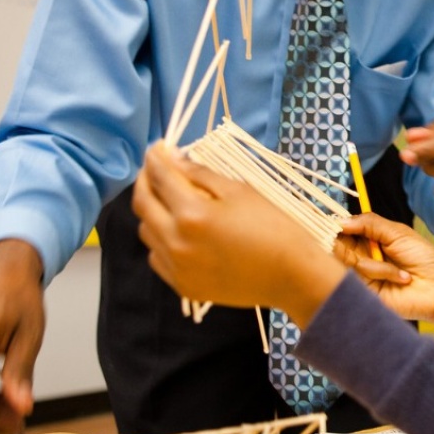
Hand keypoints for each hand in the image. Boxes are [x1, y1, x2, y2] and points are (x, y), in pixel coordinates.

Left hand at [132, 143, 343, 326]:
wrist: (291, 276)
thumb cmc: (273, 228)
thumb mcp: (239, 192)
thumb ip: (201, 175)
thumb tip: (175, 161)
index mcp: (192, 214)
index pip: (160, 177)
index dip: (156, 157)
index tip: (157, 147)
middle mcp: (176, 242)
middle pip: (143, 204)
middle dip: (146, 180)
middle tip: (156, 168)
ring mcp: (177, 267)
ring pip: (146, 231)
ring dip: (151, 210)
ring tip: (167, 199)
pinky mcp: (183, 286)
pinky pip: (157, 257)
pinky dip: (160, 239)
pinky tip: (176, 231)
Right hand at [338, 213, 433, 347]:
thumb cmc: (423, 257)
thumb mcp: (396, 232)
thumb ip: (368, 223)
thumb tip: (339, 221)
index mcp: (367, 240)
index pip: (341, 231)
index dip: (335, 226)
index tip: (336, 224)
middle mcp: (360, 257)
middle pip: (335, 246)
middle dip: (345, 243)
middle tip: (365, 244)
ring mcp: (361, 276)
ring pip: (347, 261)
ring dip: (375, 262)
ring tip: (399, 267)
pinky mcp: (364, 293)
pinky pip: (359, 278)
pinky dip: (381, 272)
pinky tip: (402, 278)